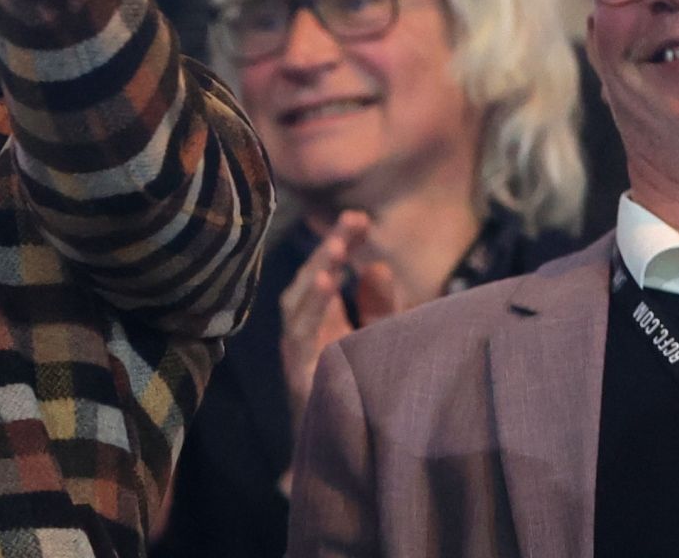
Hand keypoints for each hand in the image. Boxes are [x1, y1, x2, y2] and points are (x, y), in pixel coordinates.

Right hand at [278, 212, 400, 433]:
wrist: (348, 460)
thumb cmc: (363, 396)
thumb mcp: (378, 342)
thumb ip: (379, 307)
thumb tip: (377, 264)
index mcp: (322, 321)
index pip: (326, 272)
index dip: (339, 244)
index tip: (361, 218)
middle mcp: (305, 334)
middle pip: (309, 282)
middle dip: (328, 250)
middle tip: (353, 221)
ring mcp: (298, 355)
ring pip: (298, 305)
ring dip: (317, 274)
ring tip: (337, 249)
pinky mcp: (300, 375)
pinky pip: (300, 336)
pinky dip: (312, 308)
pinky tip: (329, 286)